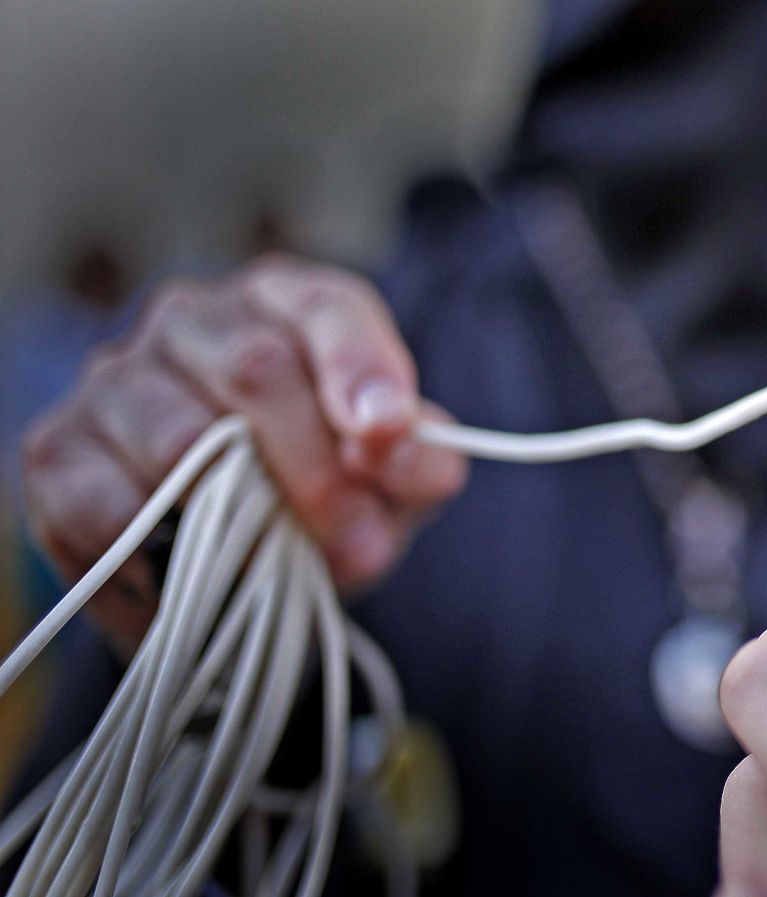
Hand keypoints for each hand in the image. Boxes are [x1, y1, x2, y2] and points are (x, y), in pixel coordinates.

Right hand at [21, 254, 466, 654]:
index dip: (361, 370)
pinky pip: (106, 504)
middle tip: (356, 538)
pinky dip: (160, 554)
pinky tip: (193, 573)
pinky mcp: (58, 451)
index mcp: (285, 304)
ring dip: (242, 519)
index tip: (387, 431)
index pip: (326, 310)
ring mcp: (116, 378)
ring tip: (281, 566)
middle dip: (315, 467)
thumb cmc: (326, 493)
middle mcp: (194, 320)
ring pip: (177, 438)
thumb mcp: (396, 480)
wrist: (238, 568)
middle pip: (254, 368)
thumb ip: (417, 461)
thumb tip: (402, 454)